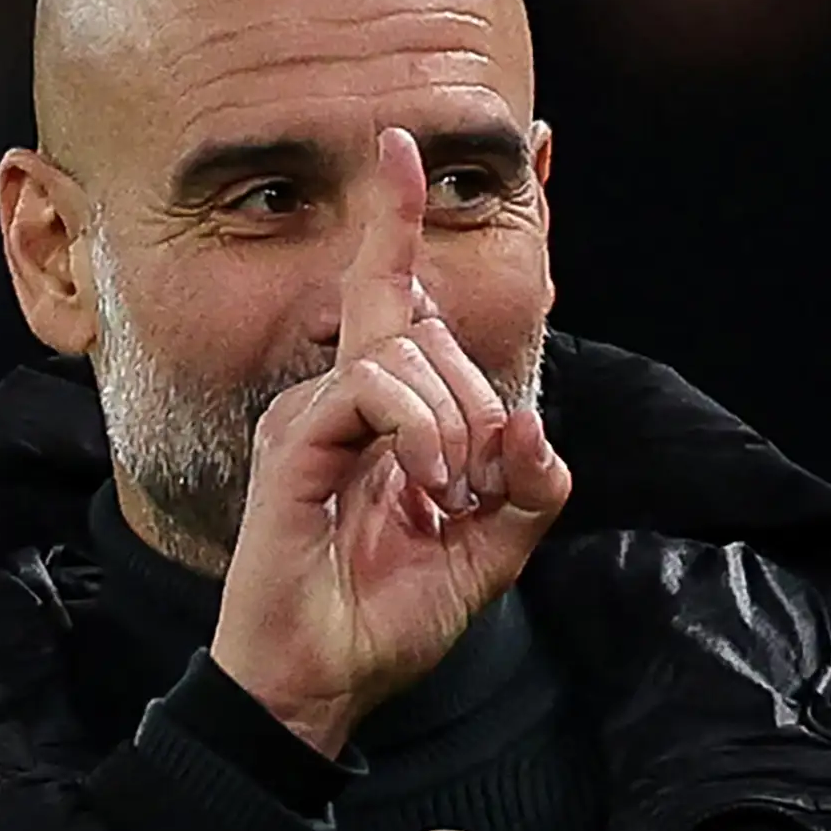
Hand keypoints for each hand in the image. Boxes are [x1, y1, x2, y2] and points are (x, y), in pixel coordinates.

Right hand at [212, 128, 570, 757]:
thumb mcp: (494, 552)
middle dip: (480, 401)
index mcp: (388, 412)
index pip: (400, 295)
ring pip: (408, 353)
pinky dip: (420, 434)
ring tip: (444, 500)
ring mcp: (314, 415)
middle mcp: (344, 398)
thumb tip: (535, 426)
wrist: (326, 681)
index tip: (416, 148)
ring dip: (456, 428)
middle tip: (473, 488)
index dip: (405, 221)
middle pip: (425, 325)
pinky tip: (423, 489)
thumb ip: (531, 488)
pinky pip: (374, 390)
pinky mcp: (296, 442)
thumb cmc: (392, 616)